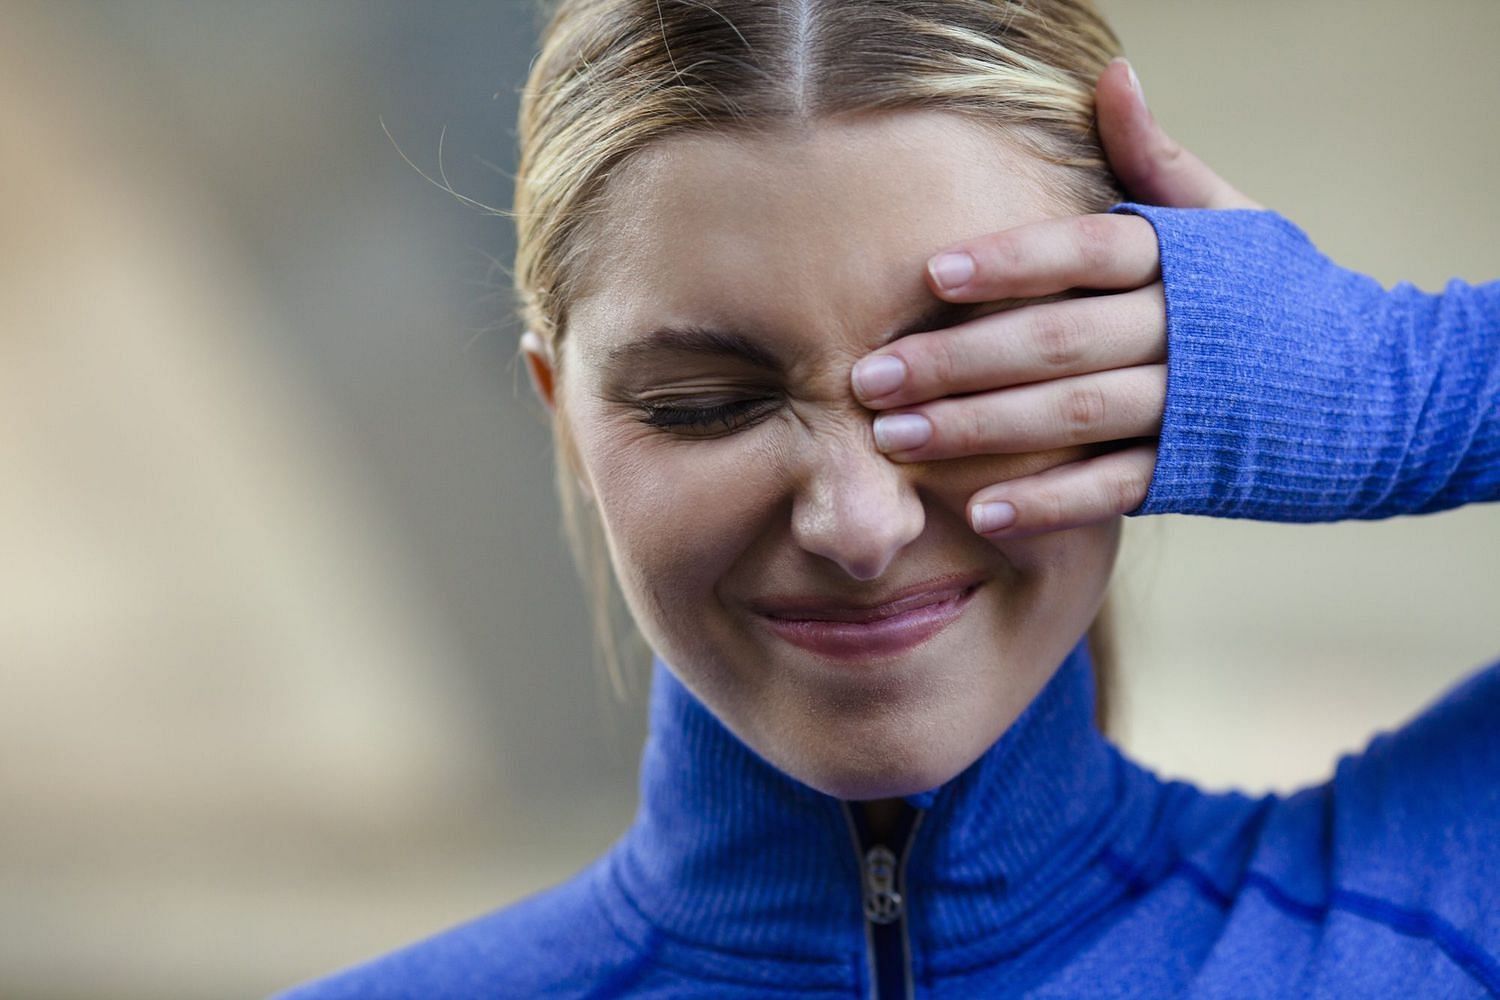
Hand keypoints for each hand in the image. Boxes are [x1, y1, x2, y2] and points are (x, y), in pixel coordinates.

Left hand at [851, 57, 1260, 538]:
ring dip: (980, 429)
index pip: (1085, 252)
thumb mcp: (1227, 219)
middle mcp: (1181, 332)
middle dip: (957, 360)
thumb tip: (1112, 76)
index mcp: (1181, 261)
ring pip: (1072, 415)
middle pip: (1057, 340)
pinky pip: (1112, 489)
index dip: (1011, 261)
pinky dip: (1048, 503)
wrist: (1373, 388)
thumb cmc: (1273, 295)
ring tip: (897, 437)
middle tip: (870, 376)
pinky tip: (979, 511)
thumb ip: (1156, 160)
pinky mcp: (1190, 471)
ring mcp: (1187, 406)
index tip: (932, 275)